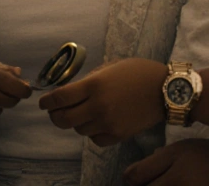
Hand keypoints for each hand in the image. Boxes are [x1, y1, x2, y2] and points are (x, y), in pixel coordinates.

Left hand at [38, 58, 167, 145]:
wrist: (166, 90)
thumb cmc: (138, 73)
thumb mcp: (110, 67)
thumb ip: (89, 80)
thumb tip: (70, 90)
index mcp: (94, 85)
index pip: (59, 98)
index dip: (46, 101)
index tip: (42, 102)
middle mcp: (98, 106)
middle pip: (63, 119)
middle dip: (54, 115)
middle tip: (54, 111)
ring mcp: (107, 123)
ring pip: (78, 130)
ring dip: (75, 122)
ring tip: (81, 113)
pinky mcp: (117, 135)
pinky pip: (94, 139)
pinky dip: (91, 133)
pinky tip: (96, 123)